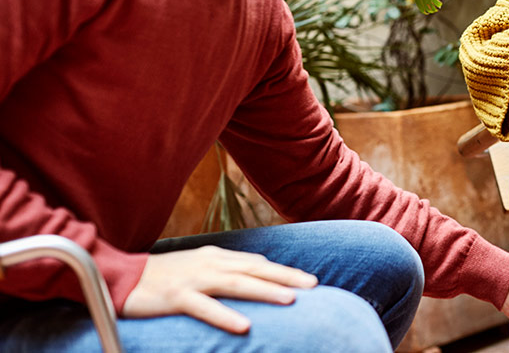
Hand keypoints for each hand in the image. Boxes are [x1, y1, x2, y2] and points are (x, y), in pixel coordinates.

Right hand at [122, 246, 318, 333]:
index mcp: (217, 257)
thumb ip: (229, 267)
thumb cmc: (164, 274)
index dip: (284, 272)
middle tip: (313, 286)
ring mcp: (193, 280)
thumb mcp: (200, 266)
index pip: (258, 263)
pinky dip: (225, 316)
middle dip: (285, 277)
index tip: (310, 280)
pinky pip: (204, 308)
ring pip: (235, 284)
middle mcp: (210, 264)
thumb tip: (261, 268)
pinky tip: (244, 326)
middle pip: (254, 270)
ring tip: (290, 300)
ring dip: (264, 291)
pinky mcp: (176, 297)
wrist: (120, 276)